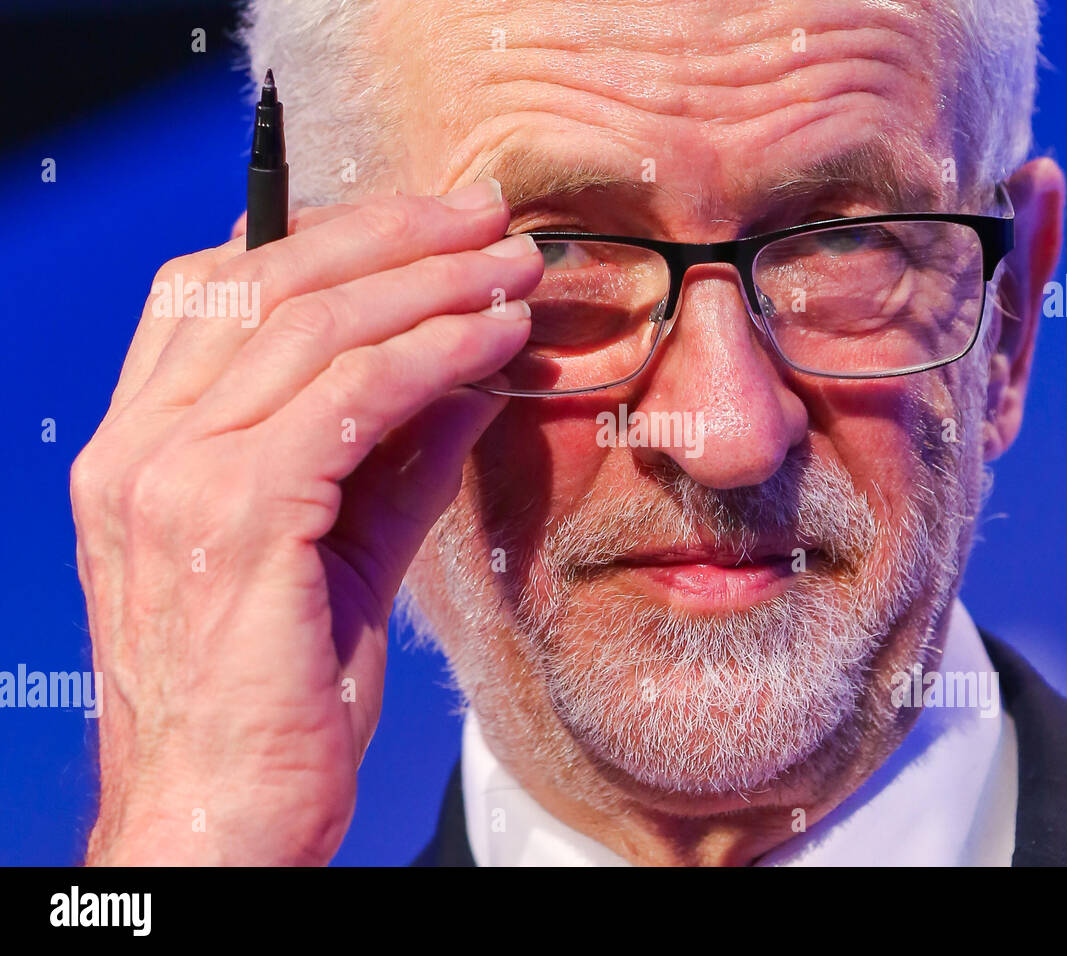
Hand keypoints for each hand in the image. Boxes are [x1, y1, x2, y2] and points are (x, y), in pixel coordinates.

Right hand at [72, 180, 540, 864]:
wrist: (224, 817)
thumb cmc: (278, 693)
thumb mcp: (338, 548)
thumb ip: (391, 453)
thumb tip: (466, 368)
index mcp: (139, 445)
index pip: (217, 289)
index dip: (324, 237)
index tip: (424, 226)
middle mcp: (136, 446)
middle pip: (263, 279)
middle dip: (389, 233)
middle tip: (486, 217)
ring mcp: (170, 477)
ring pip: (311, 324)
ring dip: (429, 283)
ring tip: (513, 271)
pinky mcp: (233, 517)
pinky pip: (350, 396)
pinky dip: (433, 353)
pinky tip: (497, 340)